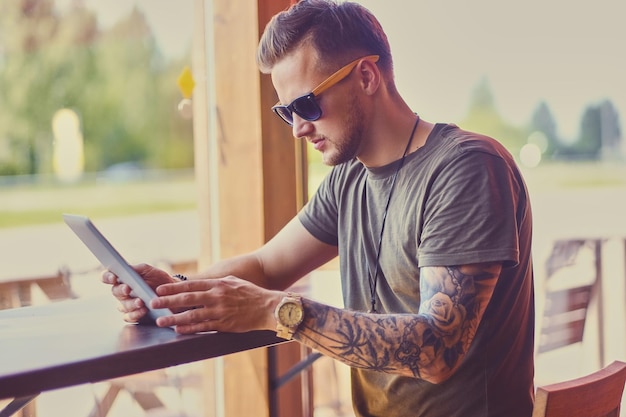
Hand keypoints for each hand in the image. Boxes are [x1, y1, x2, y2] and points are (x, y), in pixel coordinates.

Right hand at [102, 263, 174, 322]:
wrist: (173, 293)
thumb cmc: (158, 279)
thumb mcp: (149, 270)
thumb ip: (137, 268)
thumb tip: (126, 267)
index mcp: (123, 279)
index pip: (108, 277)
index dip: (107, 277)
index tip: (113, 277)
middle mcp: (122, 292)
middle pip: (115, 291)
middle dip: (121, 290)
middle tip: (128, 289)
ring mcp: (127, 304)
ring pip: (122, 306)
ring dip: (130, 304)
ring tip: (140, 302)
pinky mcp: (134, 315)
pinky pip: (130, 317)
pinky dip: (136, 314)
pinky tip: (144, 310)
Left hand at [150, 276, 281, 334]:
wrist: (268, 307)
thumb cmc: (250, 293)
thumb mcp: (232, 281)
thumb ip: (216, 282)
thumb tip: (200, 282)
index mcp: (218, 285)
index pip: (191, 285)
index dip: (173, 287)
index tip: (159, 289)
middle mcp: (217, 297)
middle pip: (187, 299)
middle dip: (167, 301)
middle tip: (153, 303)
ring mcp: (220, 311)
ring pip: (192, 315)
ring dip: (174, 318)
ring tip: (160, 321)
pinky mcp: (224, 324)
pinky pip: (203, 327)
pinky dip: (189, 329)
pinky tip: (178, 330)